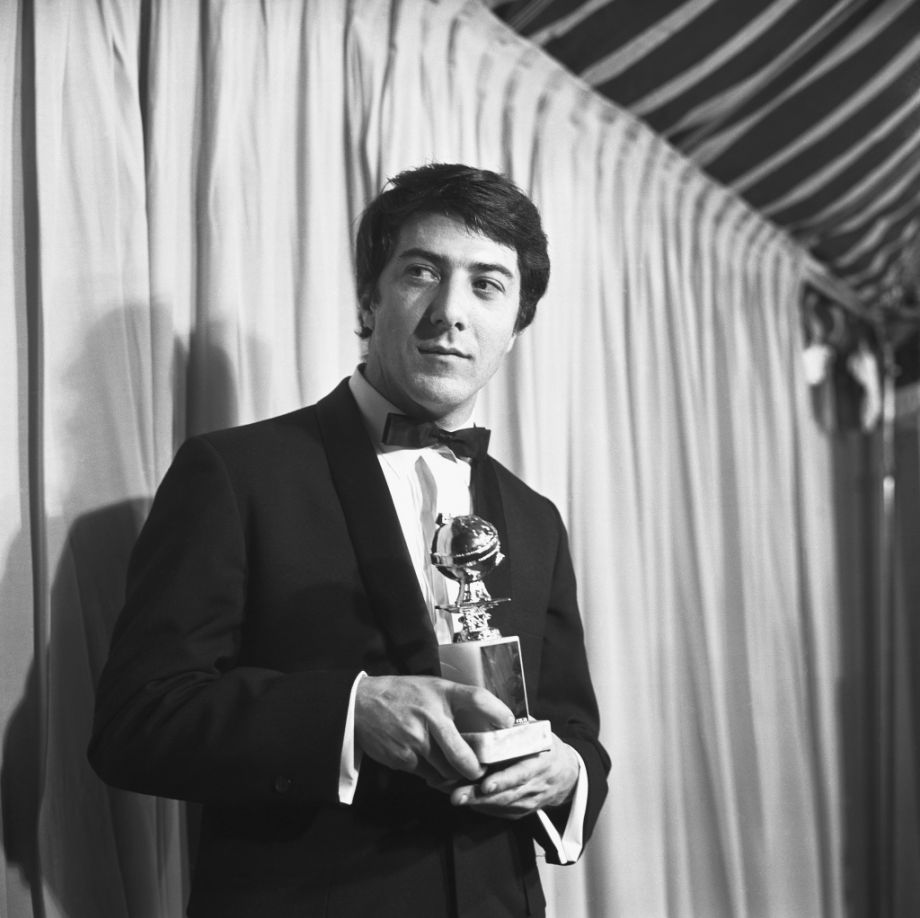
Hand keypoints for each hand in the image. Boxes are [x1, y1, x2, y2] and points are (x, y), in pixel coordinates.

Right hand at [354, 675, 514, 789]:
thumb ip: (454, 702)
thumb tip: (484, 724)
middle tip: (481, 770)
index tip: (509, 723)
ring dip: (454, 775)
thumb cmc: (402, 694)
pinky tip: (431, 764)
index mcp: (440, 693)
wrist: (360, 704)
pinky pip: (427, 774)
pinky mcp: (403, 758)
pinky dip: (434, 774)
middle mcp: (430, 716)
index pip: (476, 698)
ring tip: (458, 771)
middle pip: (463, 756)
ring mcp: (415, 740)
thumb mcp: (430, 687)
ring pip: (446, 771)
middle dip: (475, 770)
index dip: (497, 711)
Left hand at [449, 734, 578, 818]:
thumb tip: (498, 712)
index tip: (486, 784)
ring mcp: (530, 800)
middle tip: (458, 795)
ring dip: (479, 803)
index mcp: (542, 762)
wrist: (568, 775)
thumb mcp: (541, 734)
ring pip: (503, 805)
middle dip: (481, 796)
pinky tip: (469, 802)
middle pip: (507, 793)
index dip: (504, 780)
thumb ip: (521, 727)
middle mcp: (536, 784)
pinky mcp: (523, 811)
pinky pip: (503, 812)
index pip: (522, 773)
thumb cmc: (549, 750)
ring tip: (457, 797)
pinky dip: (485, 809)